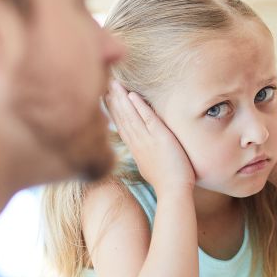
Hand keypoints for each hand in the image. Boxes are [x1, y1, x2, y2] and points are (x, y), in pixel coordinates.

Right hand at [105, 80, 194, 194]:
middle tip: (103, 84)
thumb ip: (145, 154)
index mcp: (135, 150)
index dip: (113, 111)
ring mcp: (147, 141)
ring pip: (130, 117)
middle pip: (121, 118)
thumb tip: (143, 151)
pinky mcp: (160, 139)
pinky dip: (139, 107)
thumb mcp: (150, 166)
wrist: (173, 192)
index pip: (121, 126)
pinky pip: (147, 119)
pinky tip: (132, 95)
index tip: (106, 98)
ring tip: (113, 84)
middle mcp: (137, 144)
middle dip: (112, 100)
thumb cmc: (167, 182)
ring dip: (122, 99)